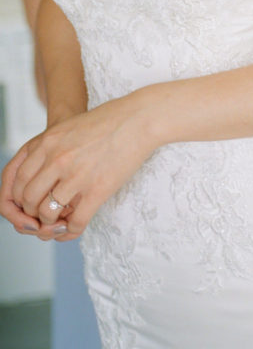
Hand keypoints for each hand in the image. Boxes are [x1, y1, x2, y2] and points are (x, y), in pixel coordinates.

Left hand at [0, 93, 153, 240]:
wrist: (140, 118)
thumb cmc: (110, 120)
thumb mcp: (69, 127)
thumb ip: (50, 148)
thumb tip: (40, 175)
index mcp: (47, 142)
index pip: (17, 179)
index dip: (20, 197)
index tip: (30, 203)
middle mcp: (57, 159)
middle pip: (28, 199)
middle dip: (33, 212)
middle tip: (43, 215)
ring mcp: (76, 175)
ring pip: (47, 213)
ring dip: (50, 223)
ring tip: (59, 220)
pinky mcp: (98, 189)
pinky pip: (76, 221)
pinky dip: (71, 230)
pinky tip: (75, 227)